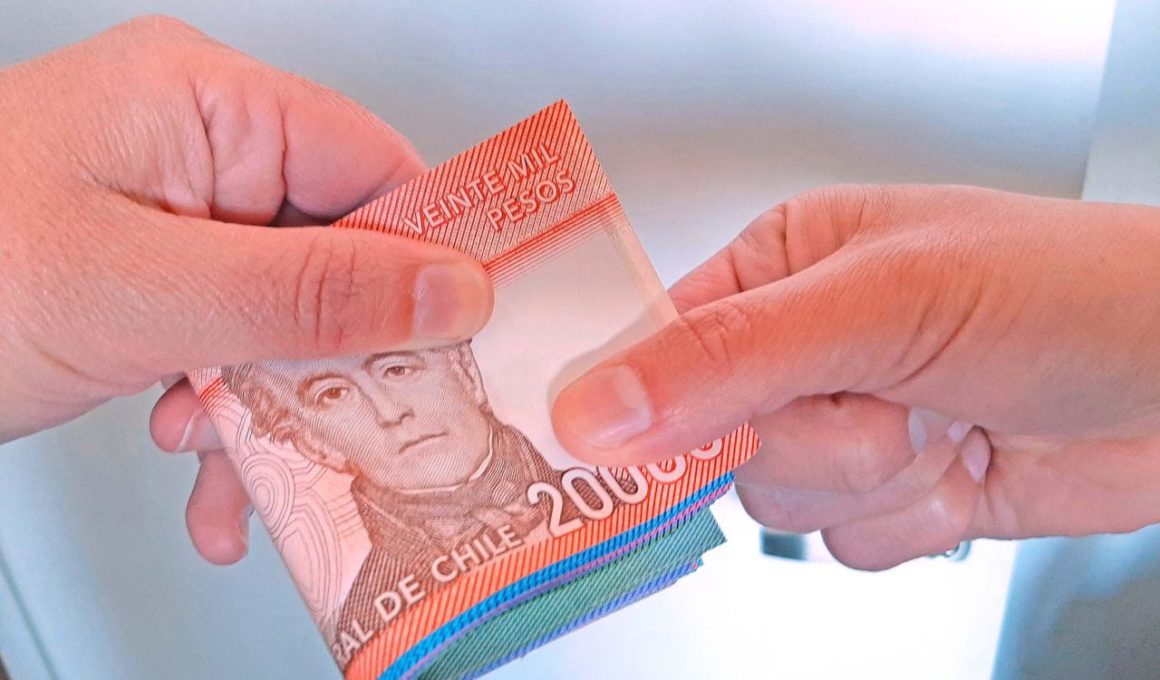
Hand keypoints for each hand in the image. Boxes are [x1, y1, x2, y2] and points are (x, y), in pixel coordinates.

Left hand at [0, 17, 491, 562]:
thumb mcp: (144, 295)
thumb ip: (311, 293)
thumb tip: (448, 288)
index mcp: (202, 104)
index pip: (375, 167)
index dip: (428, 260)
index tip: (465, 341)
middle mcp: (196, 153)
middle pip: (338, 254)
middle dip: (336, 361)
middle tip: (355, 428)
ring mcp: (172, 221)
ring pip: (287, 317)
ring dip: (277, 407)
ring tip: (247, 466)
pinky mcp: (150, 282)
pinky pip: (231, 343)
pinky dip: (230, 416)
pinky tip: (208, 468)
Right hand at [552, 185, 1159, 568]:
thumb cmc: (1061, 292)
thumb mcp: (882, 302)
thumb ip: (729, 355)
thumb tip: (592, 406)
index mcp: (779, 266)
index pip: (658, 341)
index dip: (643, 399)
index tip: (628, 446)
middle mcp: (801, 347)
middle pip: (715, 440)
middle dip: (810, 441)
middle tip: (884, 397)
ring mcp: (847, 424)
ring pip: (779, 503)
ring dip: (870, 481)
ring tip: (942, 419)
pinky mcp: (892, 491)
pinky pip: (845, 543)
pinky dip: (910, 521)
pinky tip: (964, 466)